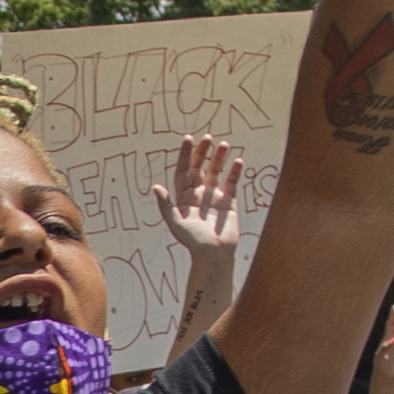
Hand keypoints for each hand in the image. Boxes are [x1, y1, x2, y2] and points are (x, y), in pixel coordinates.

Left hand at [161, 135, 244, 261]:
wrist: (215, 256)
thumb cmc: (193, 242)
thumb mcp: (176, 224)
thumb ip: (166, 205)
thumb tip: (156, 187)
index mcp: (184, 196)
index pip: (183, 170)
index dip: (185, 154)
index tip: (189, 139)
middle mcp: (198, 193)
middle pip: (199, 167)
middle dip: (203, 152)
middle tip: (208, 137)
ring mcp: (214, 196)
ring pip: (216, 171)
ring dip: (219, 158)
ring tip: (224, 144)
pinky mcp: (229, 201)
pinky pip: (232, 182)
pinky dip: (235, 171)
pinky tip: (238, 161)